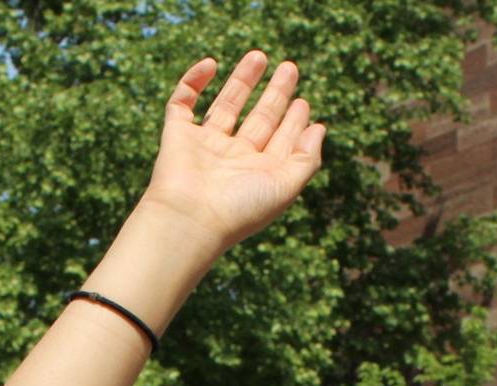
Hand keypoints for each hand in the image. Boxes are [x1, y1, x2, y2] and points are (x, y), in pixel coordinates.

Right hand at [140, 52, 324, 255]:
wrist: (189, 218)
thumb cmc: (239, 208)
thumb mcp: (285, 186)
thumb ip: (306, 158)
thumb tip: (319, 128)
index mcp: (257, 173)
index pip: (279, 141)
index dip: (293, 122)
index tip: (303, 103)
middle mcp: (232, 159)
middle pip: (257, 119)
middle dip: (275, 94)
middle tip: (290, 68)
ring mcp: (204, 145)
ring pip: (225, 105)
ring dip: (242, 80)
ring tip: (260, 56)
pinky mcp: (177, 134)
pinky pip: (182, 102)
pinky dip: (192, 81)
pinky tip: (211, 64)